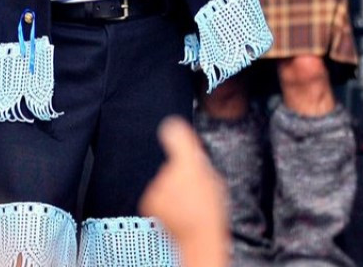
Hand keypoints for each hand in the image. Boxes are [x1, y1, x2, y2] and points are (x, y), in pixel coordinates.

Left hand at [140, 117, 230, 266]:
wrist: (199, 238)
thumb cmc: (211, 213)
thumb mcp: (214, 182)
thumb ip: (200, 164)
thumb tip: (192, 155)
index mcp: (190, 165)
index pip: (177, 137)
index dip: (174, 130)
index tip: (171, 125)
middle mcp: (169, 171)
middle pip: (171, 166)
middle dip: (179, 175)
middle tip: (194, 192)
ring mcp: (157, 186)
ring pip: (164, 182)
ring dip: (172, 190)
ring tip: (187, 205)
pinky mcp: (149, 199)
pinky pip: (157, 195)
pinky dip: (164, 201)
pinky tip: (177, 211)